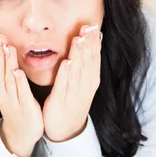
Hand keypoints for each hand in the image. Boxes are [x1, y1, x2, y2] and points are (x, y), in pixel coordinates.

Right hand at [0, 31, 44, 148]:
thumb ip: (6, 72)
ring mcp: (13, 100)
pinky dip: (19, 83)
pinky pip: (22, 94)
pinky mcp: (25, 107)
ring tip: (7, 47)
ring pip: (8, 79)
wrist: (21, 134)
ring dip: (7, 62)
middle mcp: (3, 92)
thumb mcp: (8, 89)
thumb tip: (4, 52)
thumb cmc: (17, 108)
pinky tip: (17, 72)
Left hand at [42, 24, 101, 141]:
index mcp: (91, 80)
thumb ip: (86, 64)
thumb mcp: (83, 83)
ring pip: (78, 72)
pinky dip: (66, 74)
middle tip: (88, 27)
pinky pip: (64, 86)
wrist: (67, 130)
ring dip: (79, 55)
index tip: (93, 26)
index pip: (94, 58)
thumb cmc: (73, 102)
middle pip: (88, 62)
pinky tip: (67, 63)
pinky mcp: (61, 102)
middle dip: (88, 44)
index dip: (94, 42)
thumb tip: (91, 43)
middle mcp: (85, 86)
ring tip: (79, 39)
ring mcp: (74, 95)